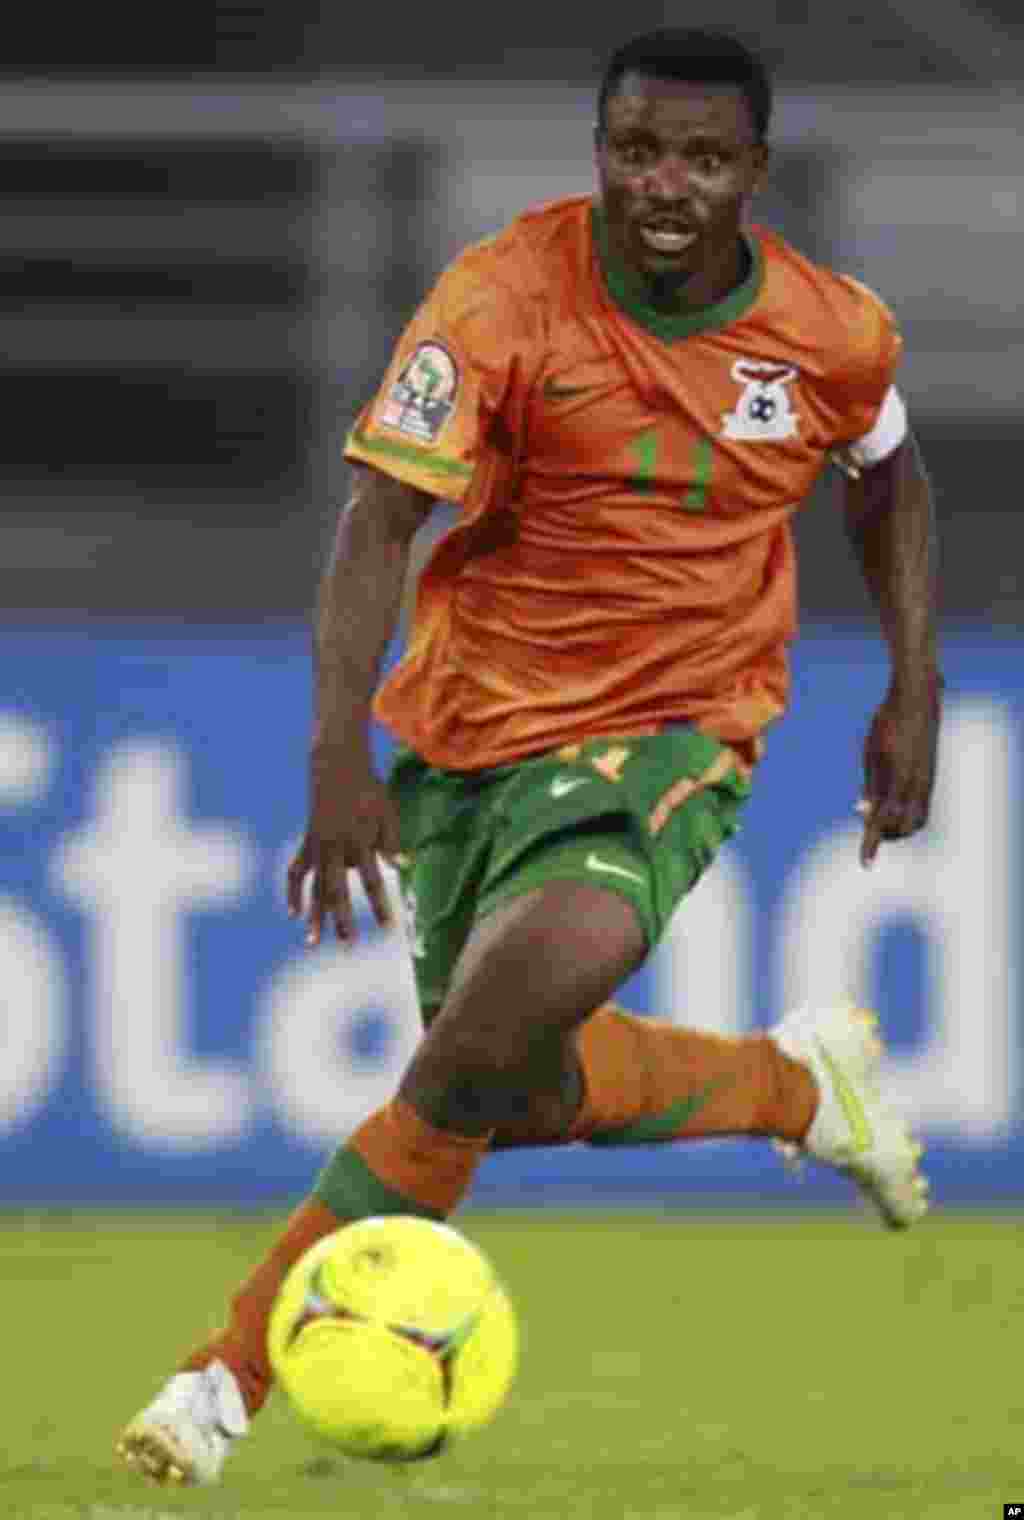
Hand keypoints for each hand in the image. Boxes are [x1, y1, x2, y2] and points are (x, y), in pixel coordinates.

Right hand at [286, 742, 401, 944]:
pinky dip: (293, 893)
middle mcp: (335, 848)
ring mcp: (317, 847)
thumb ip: (392, 842)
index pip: (372, 881)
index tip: (388, 927)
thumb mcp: (386, 812)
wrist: (335, 766)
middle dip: (342, 920)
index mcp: (358, 840)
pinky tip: (293, 913)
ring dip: (314, 915)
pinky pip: (297, 873)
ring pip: (313, 887)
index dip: (379, 905)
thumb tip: (404, 869)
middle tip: (347, 945)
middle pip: (337, 891)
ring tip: (314, 942)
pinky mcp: (307, 844)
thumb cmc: (368, 789)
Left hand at [858, 677, 941, 867]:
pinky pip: (923, 807)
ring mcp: (928, 780)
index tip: (864, 864)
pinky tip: (892, 808)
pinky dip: (907, 815)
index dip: (871, 843)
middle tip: (868, 830)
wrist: (916, 699)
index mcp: (897, 779)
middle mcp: (917, 784)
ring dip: (898, 828)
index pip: (882, 821)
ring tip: (880, 821)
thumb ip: (871, 785)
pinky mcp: (931, 776)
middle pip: (902, 828)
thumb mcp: (871, 754)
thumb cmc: (886, 724)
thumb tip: (862, 812)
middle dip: (885, 835)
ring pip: (917, 821)